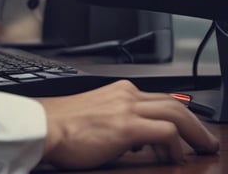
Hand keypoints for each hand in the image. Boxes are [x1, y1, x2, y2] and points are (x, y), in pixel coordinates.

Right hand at [38, 80, 218, 169]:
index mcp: (117, 91)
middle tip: (206, 140)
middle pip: (174, 103)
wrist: (42, 127)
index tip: (187, 131)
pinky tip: (173, 157)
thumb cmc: (60, 127)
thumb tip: (134, 140)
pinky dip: (176, 146)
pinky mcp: (126, 126)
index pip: (159, 98)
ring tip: (203, 148)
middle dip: (196, 124)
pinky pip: (166, 133)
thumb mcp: (94, 116)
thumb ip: (115, 122)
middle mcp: (125, 94)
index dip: (179, 115)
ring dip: (196, 133)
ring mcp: (127, 108)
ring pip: (176, 114)